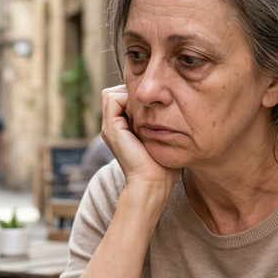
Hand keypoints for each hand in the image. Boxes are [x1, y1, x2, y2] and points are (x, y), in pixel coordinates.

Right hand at [100, 85, 176, 199]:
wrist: (153, 183)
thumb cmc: (162, 166)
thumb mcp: (160, 139)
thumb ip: (158, 123)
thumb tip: (168, 108)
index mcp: (121, 129)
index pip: (121, 98)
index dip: (136, 97)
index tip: (154, 107)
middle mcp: (112, 126)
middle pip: (114, 94)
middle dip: (131, 94)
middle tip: (149, 107)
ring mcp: (109, 127)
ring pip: (110, 94)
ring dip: (128, 96)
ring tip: (145, 111)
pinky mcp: (111, 128)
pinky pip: (112, 98)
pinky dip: (127, 99)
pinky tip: (143, 114)